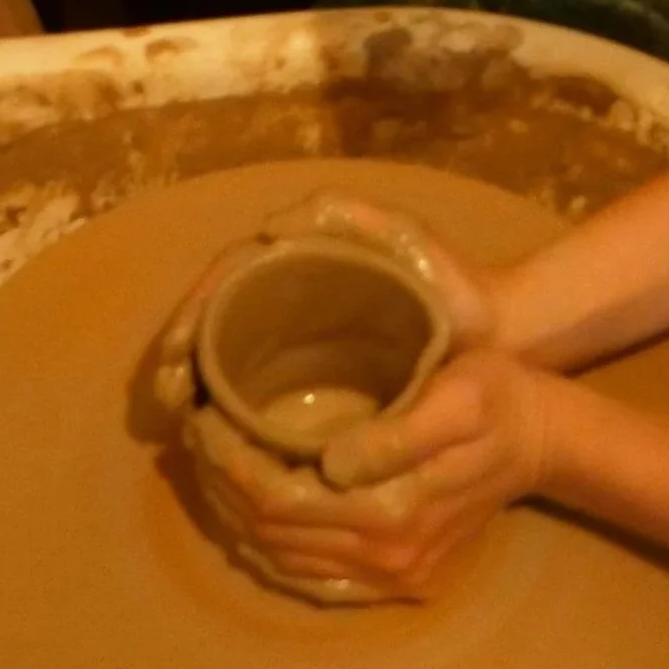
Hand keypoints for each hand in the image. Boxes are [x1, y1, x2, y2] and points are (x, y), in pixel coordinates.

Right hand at [154, 189, 501, 417]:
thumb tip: (269, 230)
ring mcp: (304, 346)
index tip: (175, 361)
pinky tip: (230, 449)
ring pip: (234, 369)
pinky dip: (242, 422)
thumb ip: (346, 218)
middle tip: (168, 407)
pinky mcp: (322, 384)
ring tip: (188, 431)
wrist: (500, 336)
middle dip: (183, 365)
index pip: (223, 288)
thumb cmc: (454, 284)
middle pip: (215, 330)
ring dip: (203, 398)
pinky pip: (266, 399)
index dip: (191, 321)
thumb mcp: (404, 239)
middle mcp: (290, 305)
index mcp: (297, 266)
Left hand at [195, 351, 552, 597]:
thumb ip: (397, 436)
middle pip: (271, 535)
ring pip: (283, 560)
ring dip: (238, 515)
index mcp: (393, 511)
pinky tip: (251, 515)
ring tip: (213, 465)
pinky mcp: (397, 578)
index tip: (202, 420)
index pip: (278, 500)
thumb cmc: (497, 400)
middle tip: (196, 434)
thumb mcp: (458, 397)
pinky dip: (270, 548)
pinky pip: (312, 577)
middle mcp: (385, 558)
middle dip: (222, 485)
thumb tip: (330, 463)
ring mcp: (391, 576)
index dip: (230, 464)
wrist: (542, 441)